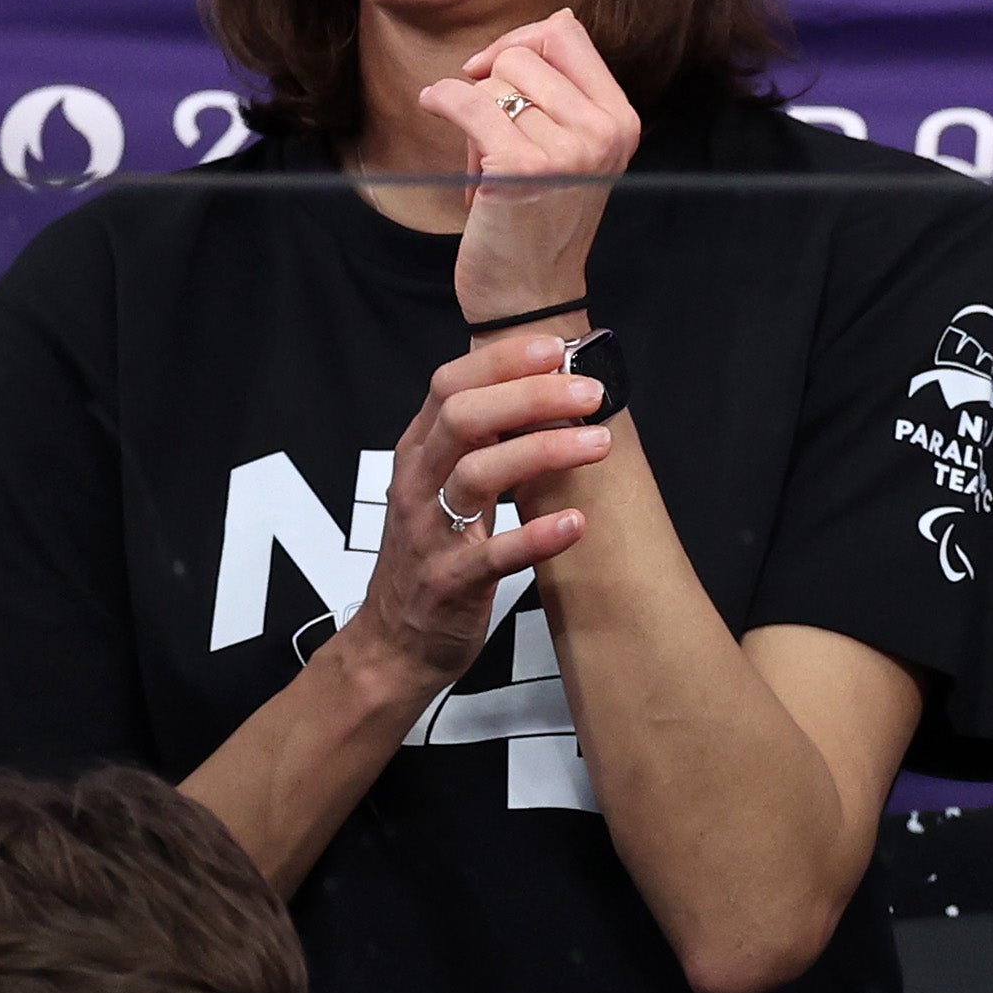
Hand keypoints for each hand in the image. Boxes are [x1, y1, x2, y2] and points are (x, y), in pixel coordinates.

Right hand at [339, 331, 609, 697]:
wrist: (393, 644)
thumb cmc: (432, 553)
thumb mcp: (441, 486)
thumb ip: (479, 439)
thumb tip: (543, 385)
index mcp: (418, 454)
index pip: (448, 385)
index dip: (501, 361)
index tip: (555, 348)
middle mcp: (417, 485)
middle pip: (465, 419)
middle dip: (531, 396)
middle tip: (590, 391)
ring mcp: (430, 535)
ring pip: (478, 475)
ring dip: (543, 451)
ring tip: (599, 444)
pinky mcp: (449, 584)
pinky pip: (493, 556)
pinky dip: (537, 537)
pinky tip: (576, 524)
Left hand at [416, 10, 641, 323]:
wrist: (529, 294)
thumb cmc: (541, 218)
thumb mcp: (576, 148)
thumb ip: (570, 90)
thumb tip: (556, 19)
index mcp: (621, 119)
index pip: (569, 33)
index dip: (523, 40)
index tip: (496, 70)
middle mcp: (604, 131)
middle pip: (526, 53)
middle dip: (495, 82)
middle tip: (489, 128)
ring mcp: (567, 150)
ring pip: (495, 82)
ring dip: (474, 112)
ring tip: (483, 158)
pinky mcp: (521, 167)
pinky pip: (466, 101)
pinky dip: (440, 99)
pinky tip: (431, 106)